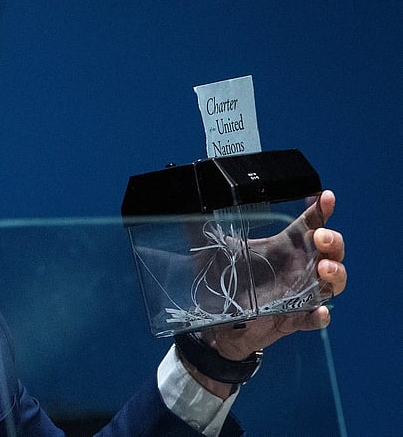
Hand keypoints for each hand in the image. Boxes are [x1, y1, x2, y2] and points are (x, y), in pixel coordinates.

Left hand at [183, 190, 346, 396]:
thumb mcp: (213, 252)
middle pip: (330, 251)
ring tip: (322, 268)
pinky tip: (319, 311)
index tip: (325, 197)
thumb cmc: (223, 281)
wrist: (213, 322)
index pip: (309, 223)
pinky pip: (315, 319)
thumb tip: (184, 207)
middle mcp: (297, 268)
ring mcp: (299, 294)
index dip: (321, 209)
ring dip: (334, 273)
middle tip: (320, 236)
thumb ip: (202, 230)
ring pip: (332, 283)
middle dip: (333, 241)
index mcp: (282, 247)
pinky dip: (320, 316)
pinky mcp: (294, 319)